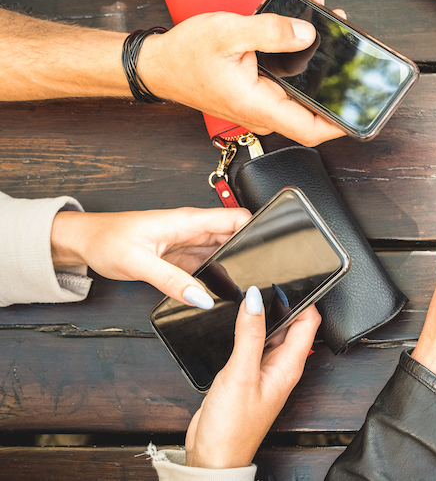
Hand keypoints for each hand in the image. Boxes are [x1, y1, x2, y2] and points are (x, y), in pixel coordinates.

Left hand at [50, 206, 250, 308]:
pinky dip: (218, 275)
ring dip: (234, 266)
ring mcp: (189, 243)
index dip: (259, 229)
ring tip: (242, 286)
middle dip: (251, 252)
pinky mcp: (183, 257)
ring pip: (225, 251)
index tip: (273, 248)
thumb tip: (202, 297)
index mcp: (189, 221)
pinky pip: (209, 264)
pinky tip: (220, 289)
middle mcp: (193, 229)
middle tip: (259, 275)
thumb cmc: (106, 240)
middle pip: (236, 236)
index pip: (237, 217)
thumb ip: (172, 281)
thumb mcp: (138, 263)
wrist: (84, 242)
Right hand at [138, 0, 346, 146]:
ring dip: (318, 60)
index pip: (310, 128)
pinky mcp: (258, 92)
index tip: (362, 108)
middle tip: (348, 44)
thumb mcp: (228, 32)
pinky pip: (288, 81)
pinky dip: (299, 56)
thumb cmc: (183, 55)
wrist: (157, 64)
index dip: (341, 122)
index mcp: (256, 105)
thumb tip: (306, 33)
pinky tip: (303, 29)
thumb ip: (270, 31)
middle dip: (335, 76)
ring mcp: (260, 103)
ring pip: (301, 90)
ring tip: (328, 24)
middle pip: (312, 105)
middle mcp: (262, 111)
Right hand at [186, 288, 319, 468]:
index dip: (304, 297)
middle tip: (265, 280)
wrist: (213, 457)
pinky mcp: (246, 376)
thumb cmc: (232, 427)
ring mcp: (264, 371)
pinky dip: (247, 331)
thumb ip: (250, 335)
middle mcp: (280, 367)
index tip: (292, 277)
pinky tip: (234, 323)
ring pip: (270, 334)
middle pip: (290, 324)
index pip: (308, 322)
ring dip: (262, 316)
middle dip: (280, 302)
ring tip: (247, 297)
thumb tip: (255, 299)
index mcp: (289, 365)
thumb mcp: (241, 374)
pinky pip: (253, 346)